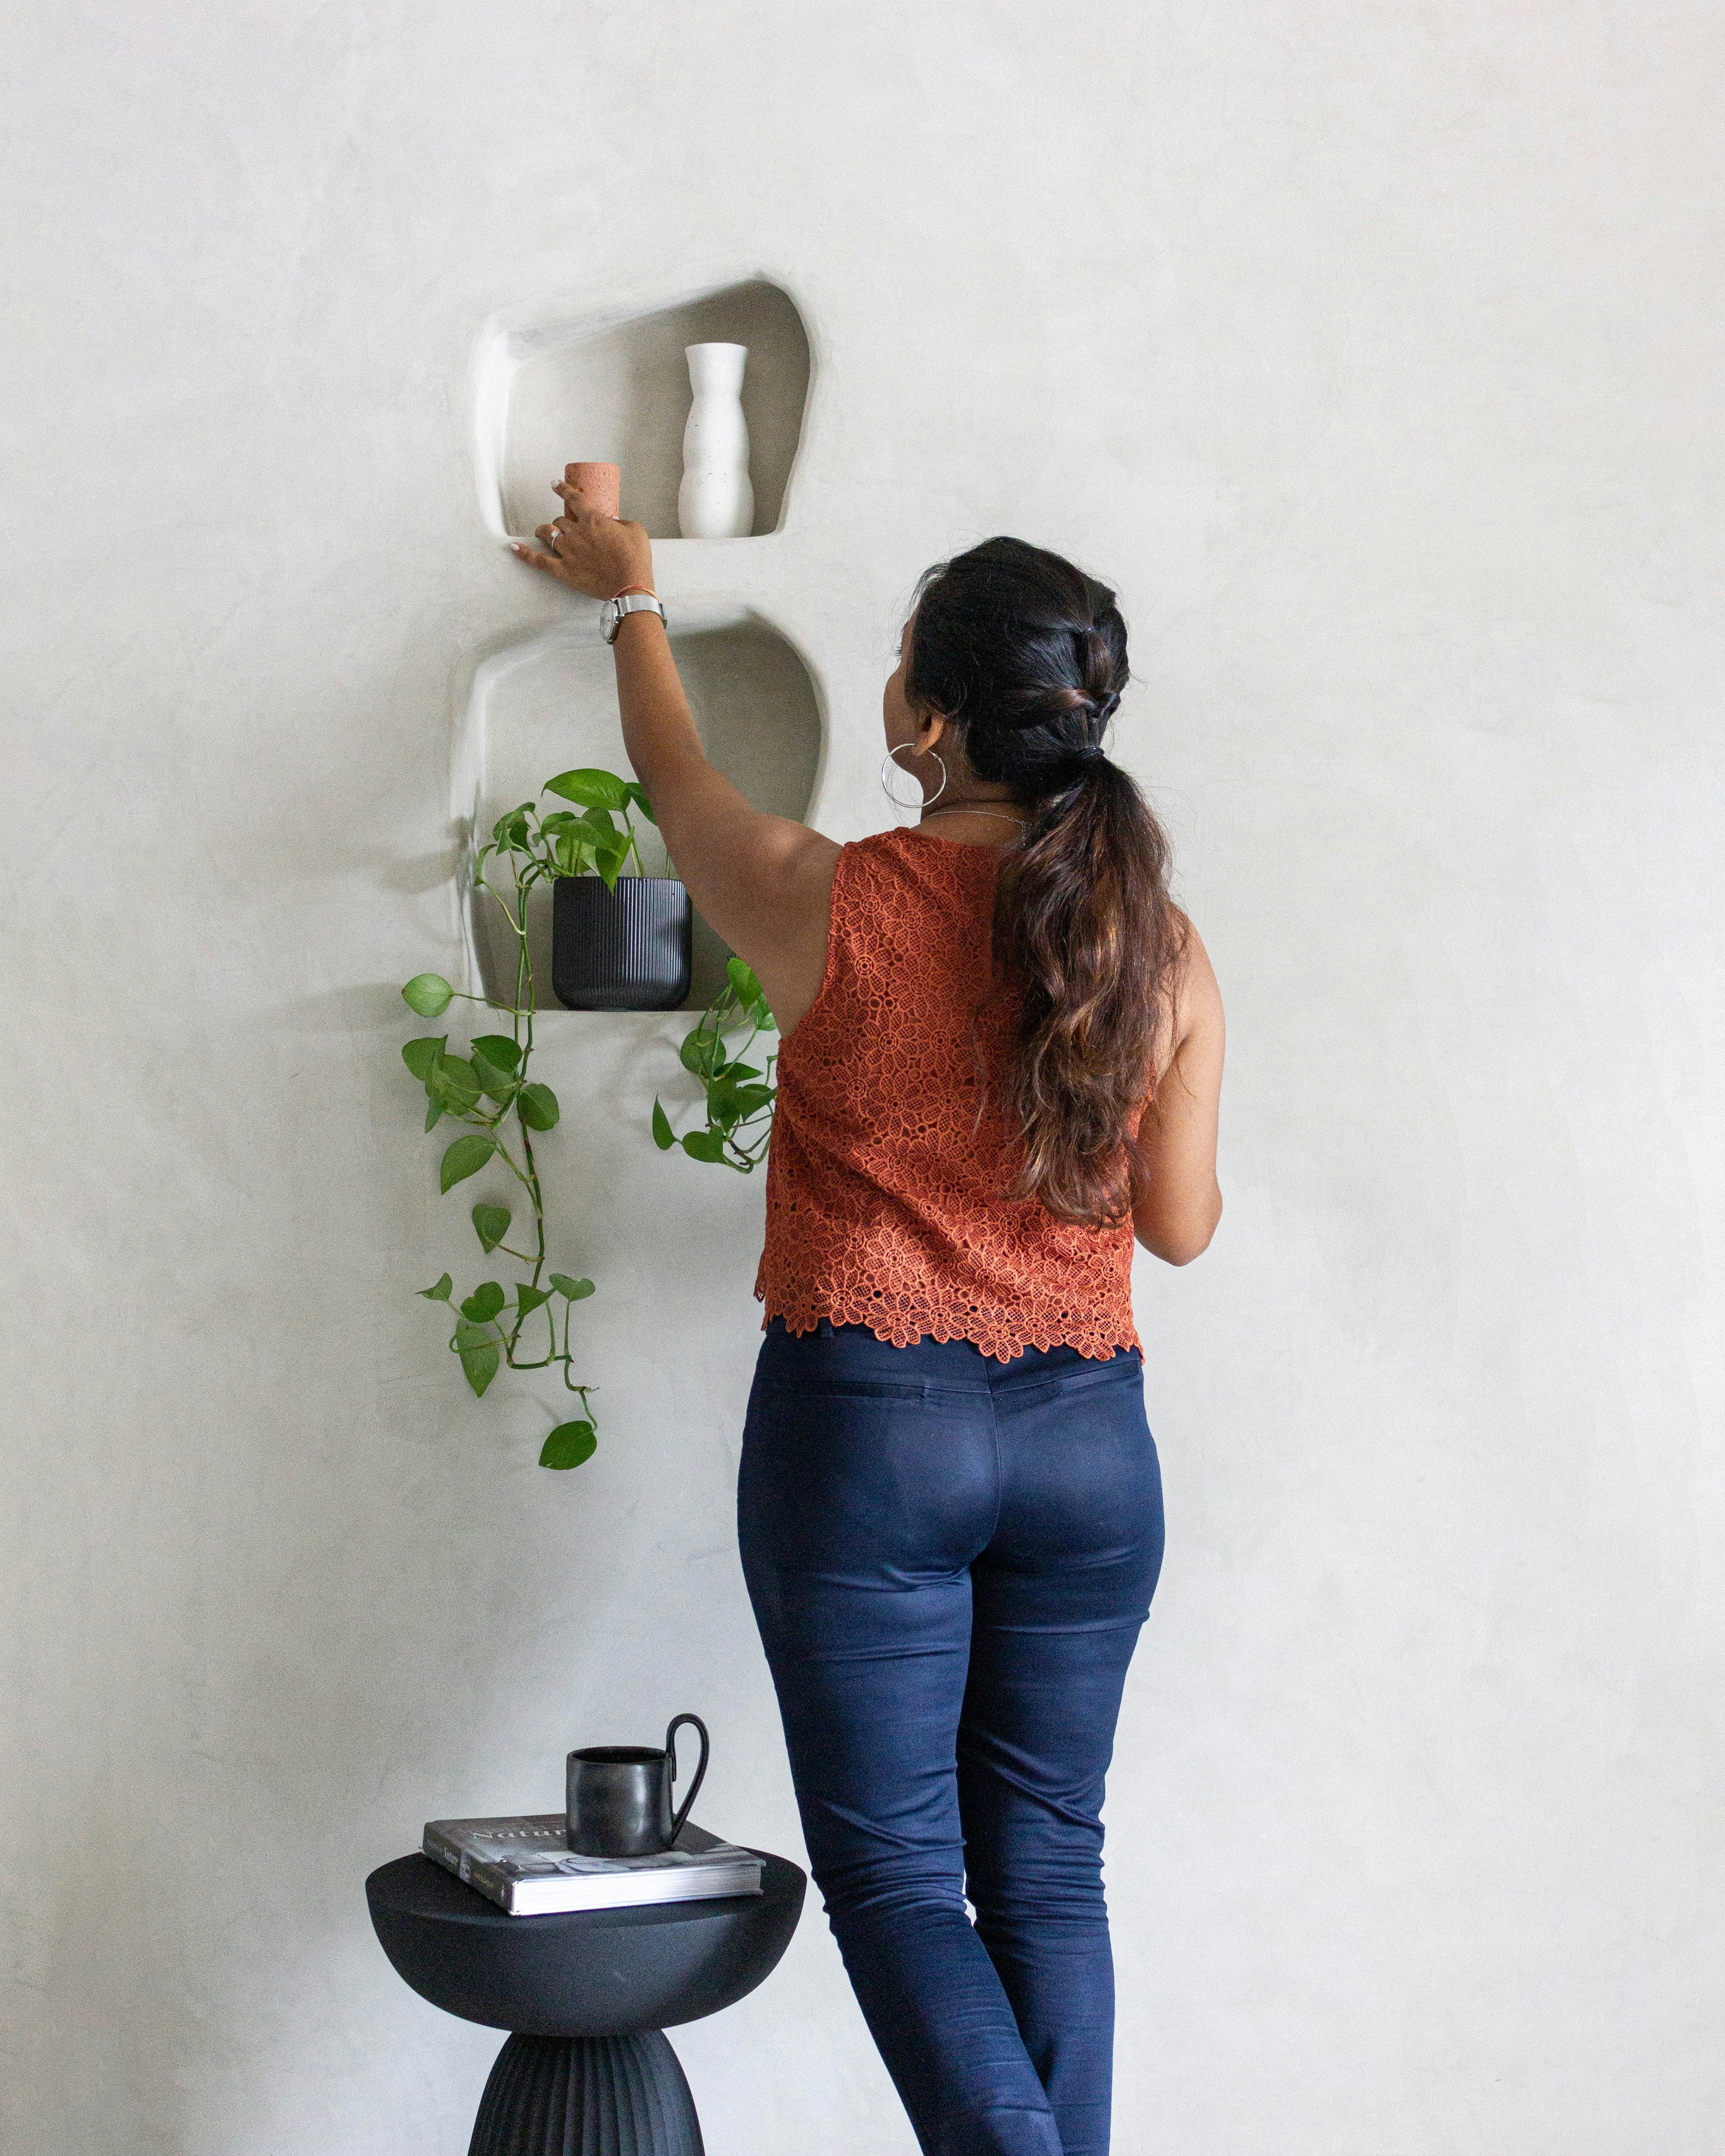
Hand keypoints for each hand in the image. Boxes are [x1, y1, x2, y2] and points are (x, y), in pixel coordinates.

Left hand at [513, 484, 653, 599]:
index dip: (562, 489)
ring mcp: (568, 552)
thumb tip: (612, 522)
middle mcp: (577, 533)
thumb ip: (622, 522)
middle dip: (561, 521)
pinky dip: (525, 554)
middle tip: (565, 526)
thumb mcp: (636, 531)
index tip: (554, 484)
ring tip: (542, 531)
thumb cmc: (636, 559)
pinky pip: (538, 561)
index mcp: (593, 520)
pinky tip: (513, 548)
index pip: (573, 499)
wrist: (631, 586)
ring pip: (548, 534)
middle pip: (559, 520)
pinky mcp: (563, 571)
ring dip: (544, 531)